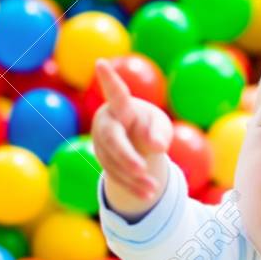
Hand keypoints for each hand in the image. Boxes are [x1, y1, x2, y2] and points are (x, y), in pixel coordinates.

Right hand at [91, 59, 173, 218]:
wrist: (134, 141)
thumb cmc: (149, 126)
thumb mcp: (160, 127)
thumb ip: (158, 133)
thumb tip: (155, 146)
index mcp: (122, 107)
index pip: (116, 93)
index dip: (108, 79)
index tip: (101, 63)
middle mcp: (107, 123)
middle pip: (113, 139)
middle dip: (127, 156)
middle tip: (142, 170)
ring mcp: (101, 144)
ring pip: (114, 163)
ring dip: (134, 178)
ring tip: (154, 189)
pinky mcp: (104, 161)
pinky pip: (116, 176)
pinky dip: (132, 187)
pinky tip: (148, 195)